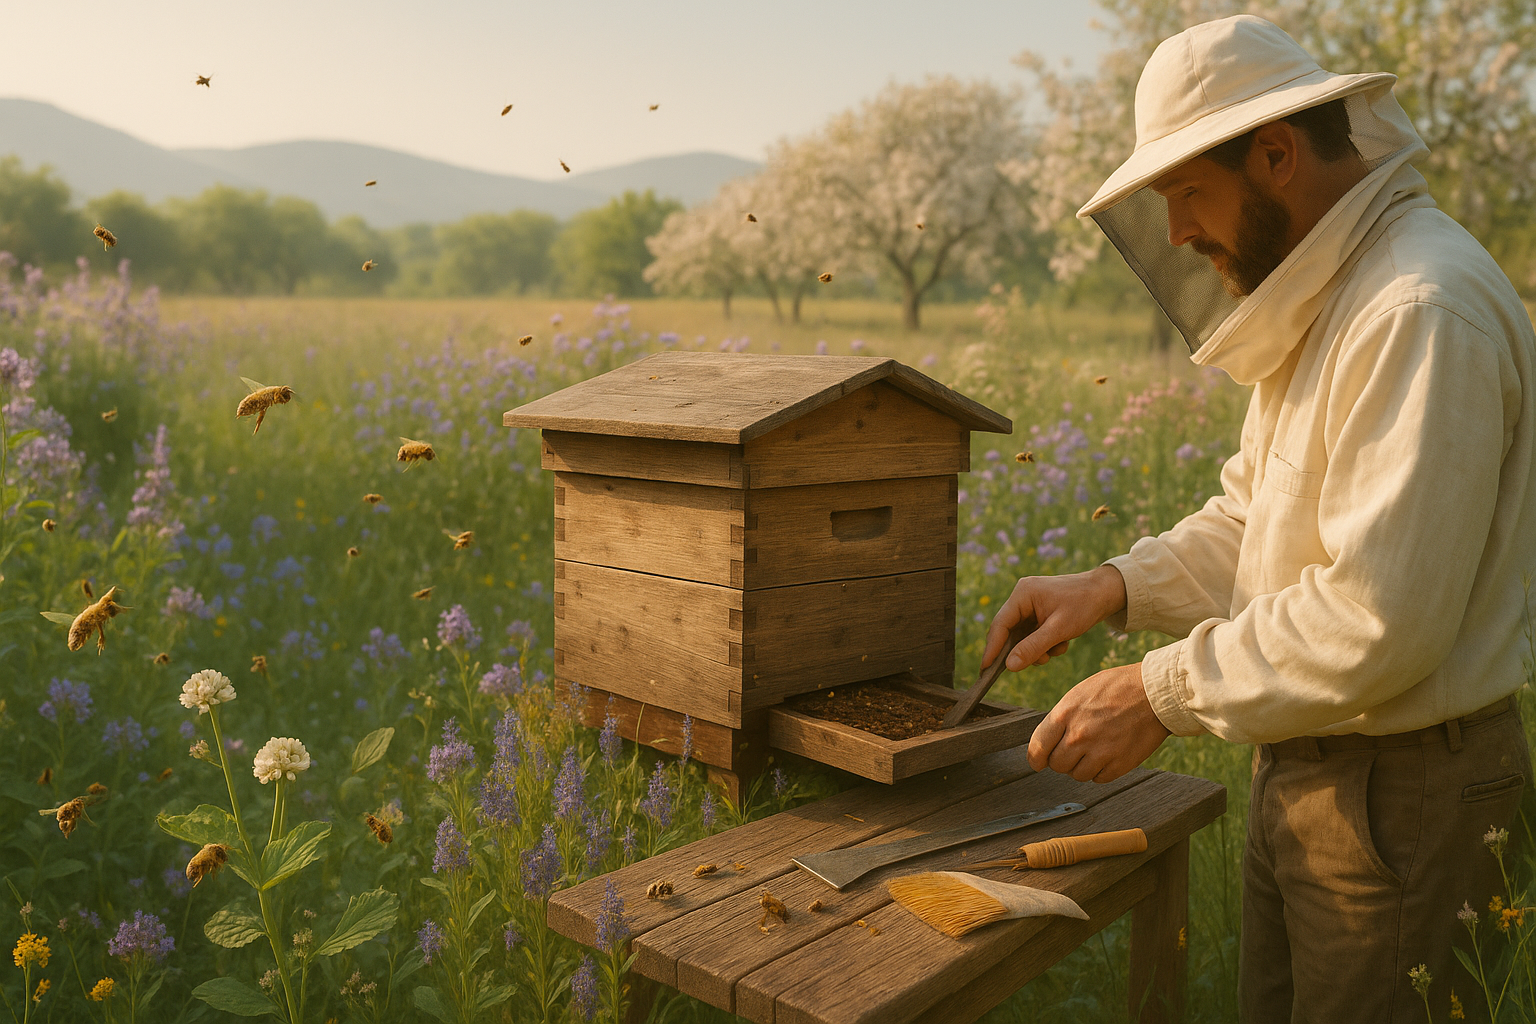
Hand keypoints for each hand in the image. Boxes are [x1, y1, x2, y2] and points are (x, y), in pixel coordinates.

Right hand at [981, 566, 1127, 672]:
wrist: (1108, 592)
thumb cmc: (1085, 604)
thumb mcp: (1059, 630)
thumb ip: (1033, 647)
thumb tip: (1009, 666)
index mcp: (1023, 594)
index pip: (1000, 625)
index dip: (992, 648)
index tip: (985, 670)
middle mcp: (1022, 597)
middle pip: (1009, 632)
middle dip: (1024, 650)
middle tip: (1040, 660)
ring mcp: (1031, 605)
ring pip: (1022, 637)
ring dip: (1038, 649)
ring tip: (1058, 648)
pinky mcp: (1039, 612)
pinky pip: (1033, 634)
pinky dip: (1046, 643)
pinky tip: (1062, 642)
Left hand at [1027, 662, 1170, 781]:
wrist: (1154, 692)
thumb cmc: (1116, 687)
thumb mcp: (1080, 693)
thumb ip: (1062, 717)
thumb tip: (1048, 739)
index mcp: (1065, 714)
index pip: (1038, 748)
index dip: (1036, 758)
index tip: (1038, 763)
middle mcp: (1079, 736)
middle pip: (1057, 765)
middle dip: (1062, 760)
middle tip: (1074, 750)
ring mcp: (1099, 752)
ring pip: (1077, 775)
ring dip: (1082, 766)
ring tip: (1095, 749)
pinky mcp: (1119, 765)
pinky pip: (1099, 779)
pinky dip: (1101, 771)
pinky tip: (1109, 754)